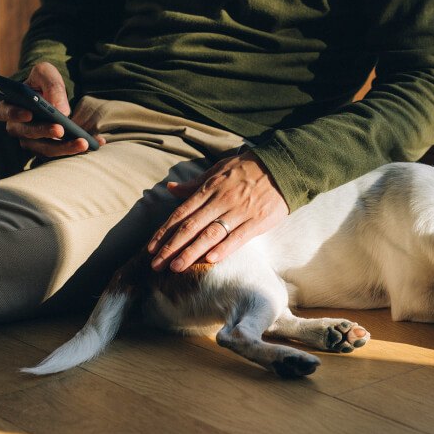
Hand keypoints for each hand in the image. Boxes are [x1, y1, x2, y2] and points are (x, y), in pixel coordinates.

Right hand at [0, 62, 104, 157]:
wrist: (54, 95)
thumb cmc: (44, 83)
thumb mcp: (47, 74)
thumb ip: (51, 86)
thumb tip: (61, 110)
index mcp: (10, 106)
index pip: (4, 112)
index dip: (14, 114)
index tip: (29, 114)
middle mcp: (18, 128)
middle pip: (27, 135)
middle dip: (45, 132)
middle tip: (60, 129)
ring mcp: (32, 142)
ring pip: (45, 149)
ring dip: (64, 148)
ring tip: (83, 142)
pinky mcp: (49, 149)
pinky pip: (62, 153)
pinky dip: (79, 149)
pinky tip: (97, 143)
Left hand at [147, 151, 288, 271]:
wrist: (283, 166)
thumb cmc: (247, 168)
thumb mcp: (218, 170)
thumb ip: (194, 184)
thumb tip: (170, 188)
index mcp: (209, 189)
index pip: (181, 213)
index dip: (165, 232)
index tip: (151, 248)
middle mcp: (221, 200)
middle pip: (191, 226)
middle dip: (171, 247)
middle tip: (156, 265)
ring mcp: (240, 211)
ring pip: (210, 234)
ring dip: (191, 252)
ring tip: (176, 267)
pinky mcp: (258, 220)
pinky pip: (238, 237)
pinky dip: (223, 248)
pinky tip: (209, 260)